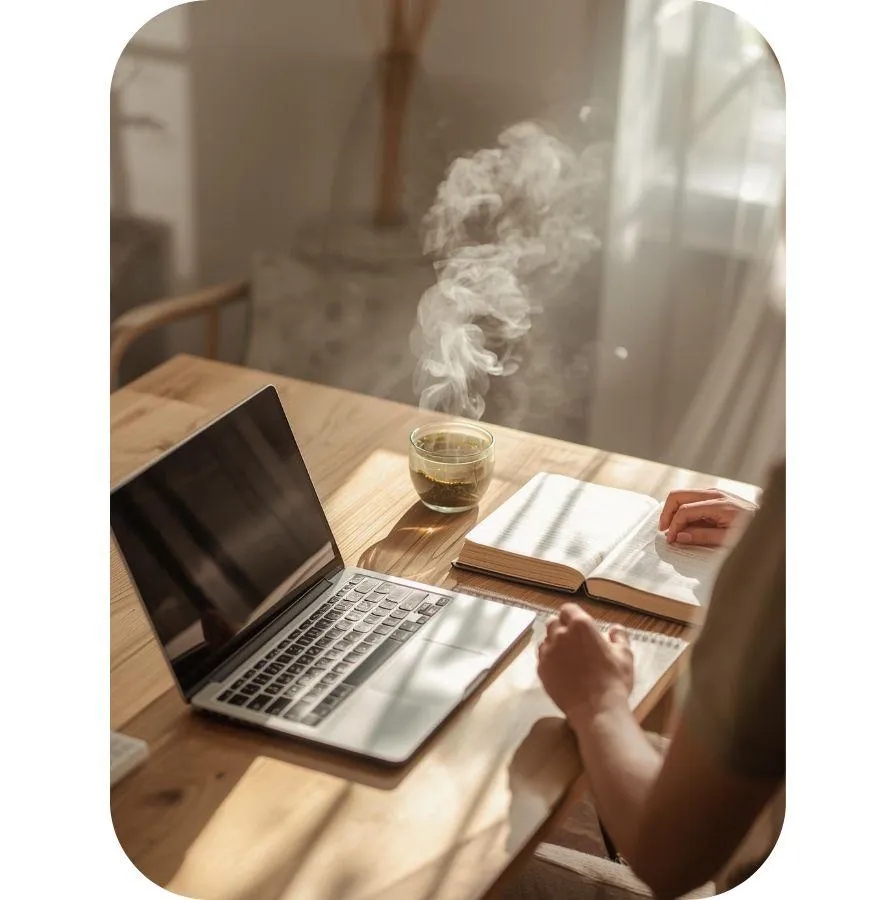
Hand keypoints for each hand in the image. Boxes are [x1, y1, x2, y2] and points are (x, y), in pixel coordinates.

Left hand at [537, 603, 633, 730]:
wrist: (597, 710)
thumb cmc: (614, 680)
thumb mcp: (625, 655)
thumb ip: (619, 637)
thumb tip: (615, 629)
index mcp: (581, 626)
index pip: (568, 609)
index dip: (573, 615)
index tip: (579, 624)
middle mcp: (560, 635)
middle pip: (553, 622)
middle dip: (561, 627)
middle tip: (573, 640)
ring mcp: (548, 653)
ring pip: (545, 640)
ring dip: (554, 643)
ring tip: (567, 656)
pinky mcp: (541, 670)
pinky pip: (542, 658)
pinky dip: (549, 659)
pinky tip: (560, 669)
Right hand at [659, 488, 756, 546]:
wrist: (772, 523)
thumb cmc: (752, 532)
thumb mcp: (728, 540)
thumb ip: (702, 537)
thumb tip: (680, 536)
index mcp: (718, 504)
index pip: (684, 510)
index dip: (674, 526)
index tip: (671, 539)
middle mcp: (714, 493)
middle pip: (677, 495)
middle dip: (667, 513)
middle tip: (664, 531)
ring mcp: (714, 492)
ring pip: (682, 495)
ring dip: (674, 511)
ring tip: (674, 529)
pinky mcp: (715, 495)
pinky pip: (692, 499)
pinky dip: (683, 510)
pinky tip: (686, 524)